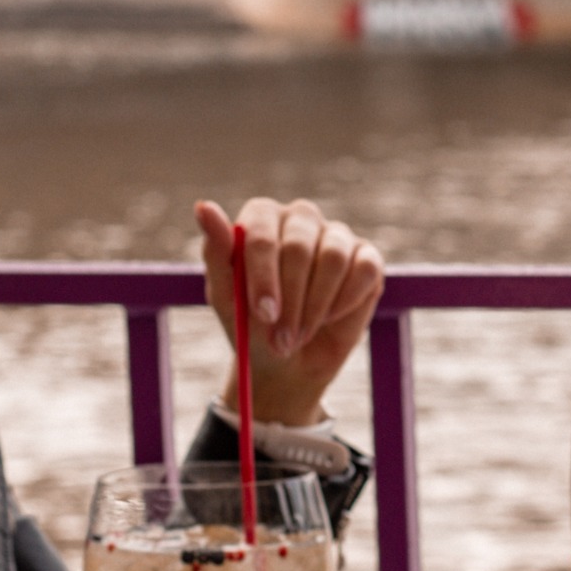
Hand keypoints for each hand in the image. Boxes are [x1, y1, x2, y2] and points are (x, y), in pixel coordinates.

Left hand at [198, 197, 386, 427]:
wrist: (288, 363)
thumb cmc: (251, 325)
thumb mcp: (226, 298)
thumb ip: (216, 253)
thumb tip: (204, 207)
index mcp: (262, 218)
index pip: (262, 234)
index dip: (263, 275)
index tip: (263, 315)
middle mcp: (300, 219)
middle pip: (299, 247)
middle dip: (290, 301)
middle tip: (282, 339)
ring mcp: (336, 235)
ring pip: (334, 259)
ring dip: (315, 307)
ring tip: (300, 335)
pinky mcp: (367, 257)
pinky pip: (365, 270)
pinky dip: (346, 301)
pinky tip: (330, 318)